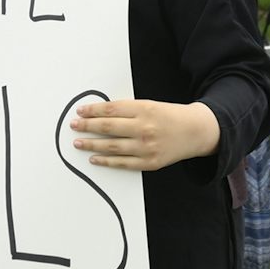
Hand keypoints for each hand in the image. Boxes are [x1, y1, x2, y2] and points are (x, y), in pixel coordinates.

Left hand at [70, 99, 220, 170]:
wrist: (195, 132)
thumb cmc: (170, 117)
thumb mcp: (150, 105)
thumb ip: (127, 110)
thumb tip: (99, 114)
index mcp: (144, 109)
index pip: (111, 109)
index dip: (93, 111)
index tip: (80, 111)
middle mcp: (144, 128)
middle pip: (108, 127)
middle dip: (87, 126)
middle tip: (74, 126)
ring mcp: (146, 147)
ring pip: (111, 146)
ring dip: (91, 144)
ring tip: (78, 142)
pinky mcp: (149, 162)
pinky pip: (122, 163)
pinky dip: (106, 161)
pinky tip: (94, 158)